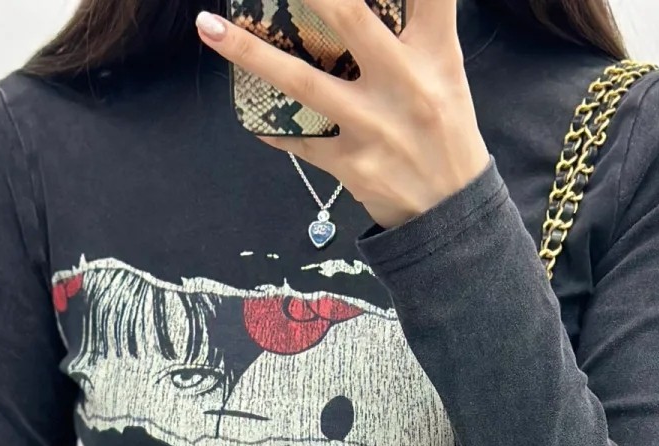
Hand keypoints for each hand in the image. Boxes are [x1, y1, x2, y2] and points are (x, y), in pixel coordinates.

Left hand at [195, 0, 491, 229]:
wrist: (451, 213)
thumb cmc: (444, 128)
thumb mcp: (446, 68)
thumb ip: (424, 20)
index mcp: (434, 53)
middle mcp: (406, 84)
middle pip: (350, 18)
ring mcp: (374, 126)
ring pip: (302, 81)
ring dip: (250, 52)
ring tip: (207, 26)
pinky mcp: (352, 165)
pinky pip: (299, 139)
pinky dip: (272, 126)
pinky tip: (250, 113)